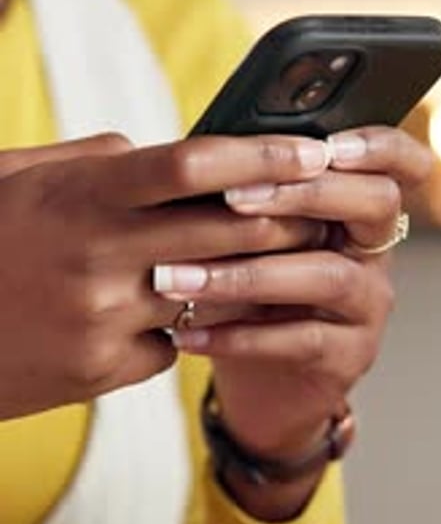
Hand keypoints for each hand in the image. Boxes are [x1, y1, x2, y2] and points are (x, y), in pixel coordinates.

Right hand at [0, 131, 327, 418]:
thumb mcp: (16, 179)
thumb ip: (90, 161)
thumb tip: (153, 151)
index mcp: (76, 198)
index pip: (190, 166)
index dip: (260, 155)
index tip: (313, 150)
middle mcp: (95, 260)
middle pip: (225, 231)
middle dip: (288, 217)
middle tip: (327, 204)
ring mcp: (100, 322)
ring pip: (210, 294)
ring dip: (250, 276)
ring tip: (280, 256)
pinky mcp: (99, 373)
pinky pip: (171, 344)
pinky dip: (185, 325)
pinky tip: (176, 311)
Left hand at [159, 126, 431, 465]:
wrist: (262, 382)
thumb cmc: (248, 295)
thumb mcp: (246, 239)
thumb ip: (238, 196)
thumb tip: (184, 154)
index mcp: (352, 207)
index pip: (398, 162)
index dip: (376, 145)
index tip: (326, 143)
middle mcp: (372, 251)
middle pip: (375, 203)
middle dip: (302, 193)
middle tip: (231, 198)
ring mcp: (368, 305)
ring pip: (329, 275)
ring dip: (248, 273)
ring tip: (177, 278)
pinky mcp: (350, 356)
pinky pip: (301, 339)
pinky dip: (238, 336)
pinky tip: (186, 331)